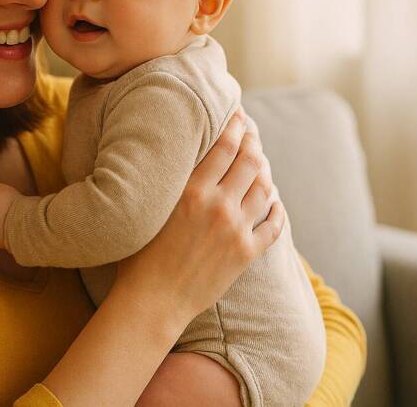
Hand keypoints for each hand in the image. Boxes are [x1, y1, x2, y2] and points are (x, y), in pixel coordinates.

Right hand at [114, 110, 284, 324]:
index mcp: (192, 190)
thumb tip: (179, 155)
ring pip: (264, 188)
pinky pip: (274, 224)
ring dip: (265, 171)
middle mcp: (218, 206)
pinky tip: (274, 202)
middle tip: (251, 134)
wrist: (153, 301)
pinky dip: (277, 209)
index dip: (235, 125)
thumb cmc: (139, 255)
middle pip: (250, 161)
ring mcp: (236, 230)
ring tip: (261, 163)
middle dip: (253, 142)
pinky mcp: (246, 253)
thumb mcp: (150, 208)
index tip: (237, 115)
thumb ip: (169, 182)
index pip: (225, 146)